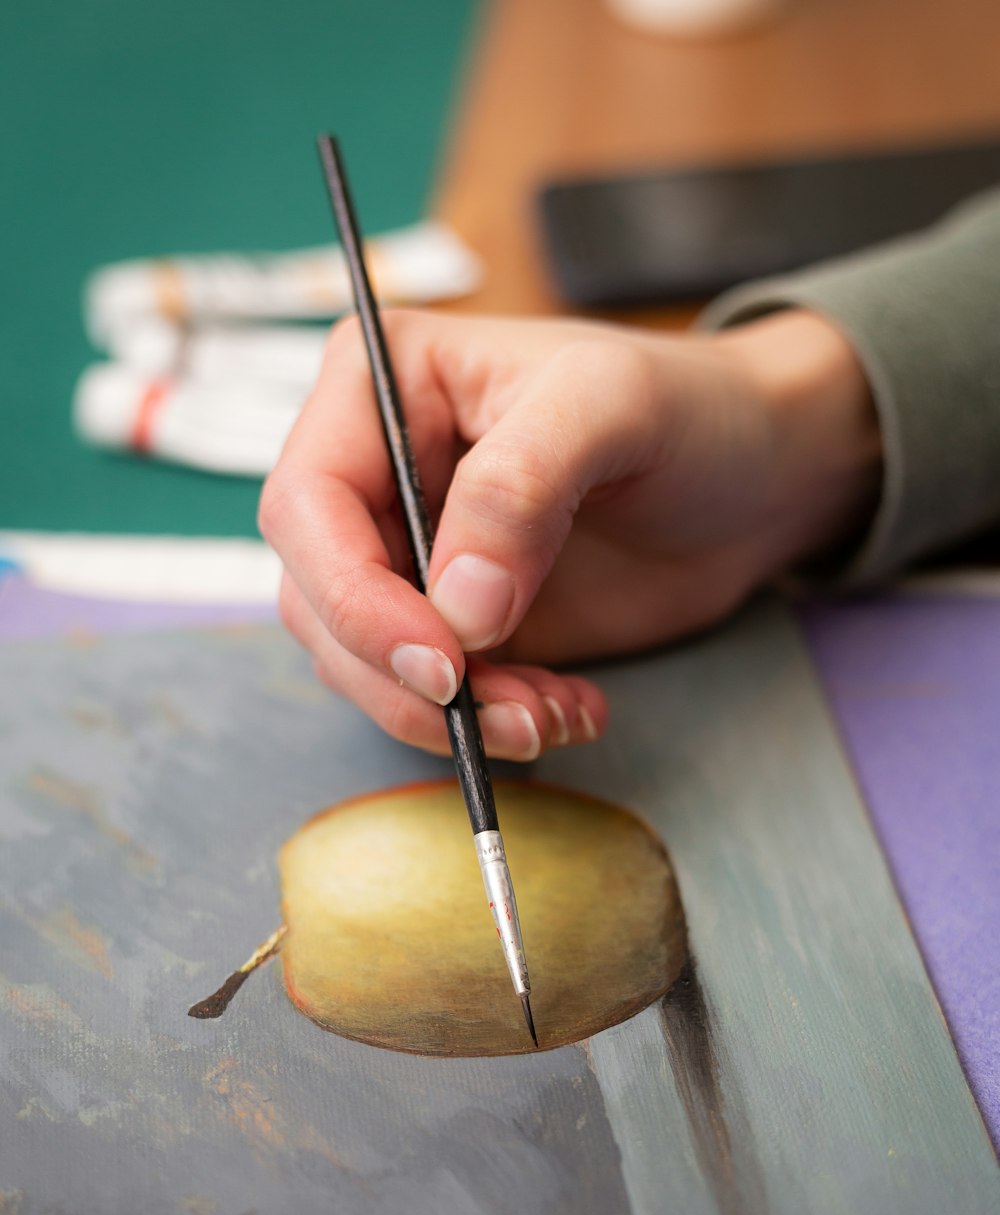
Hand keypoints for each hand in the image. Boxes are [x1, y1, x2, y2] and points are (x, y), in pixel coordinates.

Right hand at [260, 309, 878, 758]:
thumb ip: (522, 487)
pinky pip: (434, 697)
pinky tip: (567, 711)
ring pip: (368, 665)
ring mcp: (411, 556)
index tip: (441, 660)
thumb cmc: (686, 407)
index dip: (354, 595)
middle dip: (404, 677)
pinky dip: (490, 724)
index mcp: (380, 386)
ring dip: (451, 716)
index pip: (308, 503)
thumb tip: (456, 607)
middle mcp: (376, 474)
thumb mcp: (611, 408)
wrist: (754, 475)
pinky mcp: (456, 624)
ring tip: (551, 716)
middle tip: (504, 713)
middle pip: (321, 601)